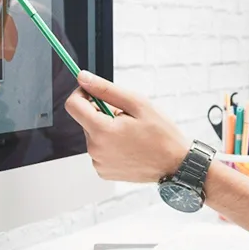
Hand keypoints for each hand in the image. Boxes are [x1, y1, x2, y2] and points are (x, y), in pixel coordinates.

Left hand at [65, 71, 190, 182]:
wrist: (176, 164)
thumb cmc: (161, 134)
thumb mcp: (137, 103)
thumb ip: (106, 89)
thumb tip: (83, 78)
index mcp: (102, 131)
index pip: (73, 105)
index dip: (82, 93)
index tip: (94, 91)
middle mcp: (95, 149)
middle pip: (85, 120)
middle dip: (102, 113)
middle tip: (127, 117)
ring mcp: (98, 163)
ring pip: (93, 134)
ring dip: (107, 129)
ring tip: (131, 133)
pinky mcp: (104, 171)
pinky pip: (99, 150)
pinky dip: (110, 144)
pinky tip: (129, 146)